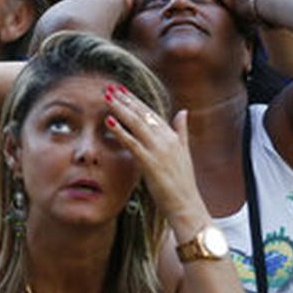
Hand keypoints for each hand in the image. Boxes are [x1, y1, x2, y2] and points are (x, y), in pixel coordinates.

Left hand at [104, 86, 211, 235]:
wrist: (186, 205)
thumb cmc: (182, 182)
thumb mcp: (184, 152)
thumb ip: (181, 131)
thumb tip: (183, 111)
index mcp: (172, 136)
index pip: (150, 113)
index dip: (135, 100)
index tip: (121, 90)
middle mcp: (166, 139)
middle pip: (142, 114)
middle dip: (125, 99)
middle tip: (109, 87)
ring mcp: (159, 150)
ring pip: (136, 124)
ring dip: (120, 109)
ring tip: (106, 97)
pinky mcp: (150, 163)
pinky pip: (132, 143)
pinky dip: (120, 131)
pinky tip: (108, 121)